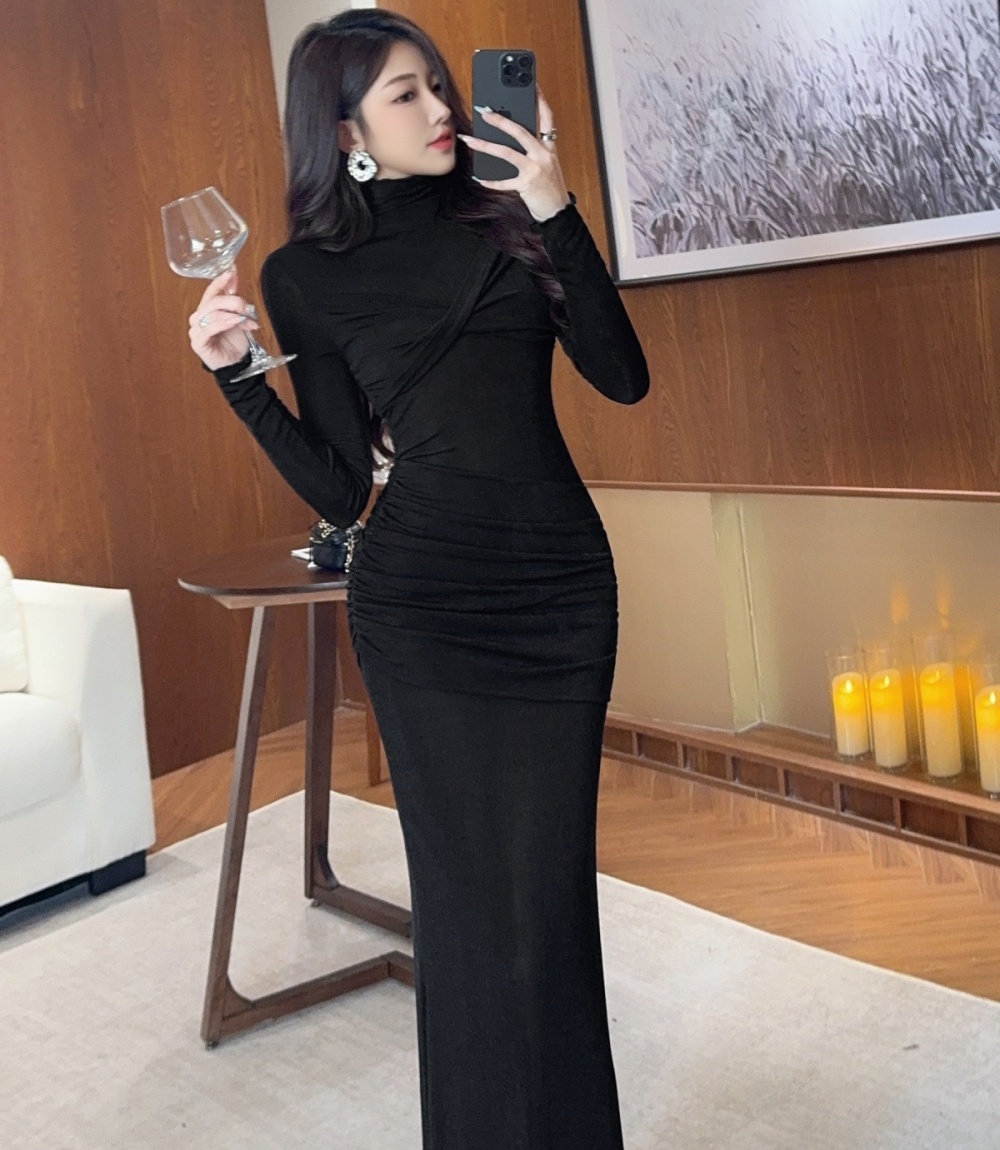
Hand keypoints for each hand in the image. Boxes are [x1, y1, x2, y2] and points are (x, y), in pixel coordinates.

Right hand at [188, 267, 260, 370]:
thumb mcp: (239, 317)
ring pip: (210, 313)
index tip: (231, 272)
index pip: (211, 292)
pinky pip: (208, 328)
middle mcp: (199, 318)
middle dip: (232, 302)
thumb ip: (235, 299)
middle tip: (247, 308)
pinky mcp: (198, 343)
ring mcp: (196, 330)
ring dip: (231, 314)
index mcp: (207, 310)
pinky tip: (233, 322)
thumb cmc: (235, 342)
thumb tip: (234, 276)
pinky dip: (222, 323)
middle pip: (213, 302)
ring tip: (245, 319)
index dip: (220, 282)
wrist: (237, 364)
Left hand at [457, 84, 570, 222]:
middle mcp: (543, 155)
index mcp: (549, 146)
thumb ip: (533, 148)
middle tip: (483, 110)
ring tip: (470, 139)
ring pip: (507, 153)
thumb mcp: (546, 163)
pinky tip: (478, 177)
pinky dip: (490, 180)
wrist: (558, 212)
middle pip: (521, 131)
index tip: (530, 83)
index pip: (546, 117)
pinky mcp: (526, 186)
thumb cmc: (550, 187)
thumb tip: (510, 134)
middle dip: (501, 120)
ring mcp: (535, 170)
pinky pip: (504, 182)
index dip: (539, 99)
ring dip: (485, 145)